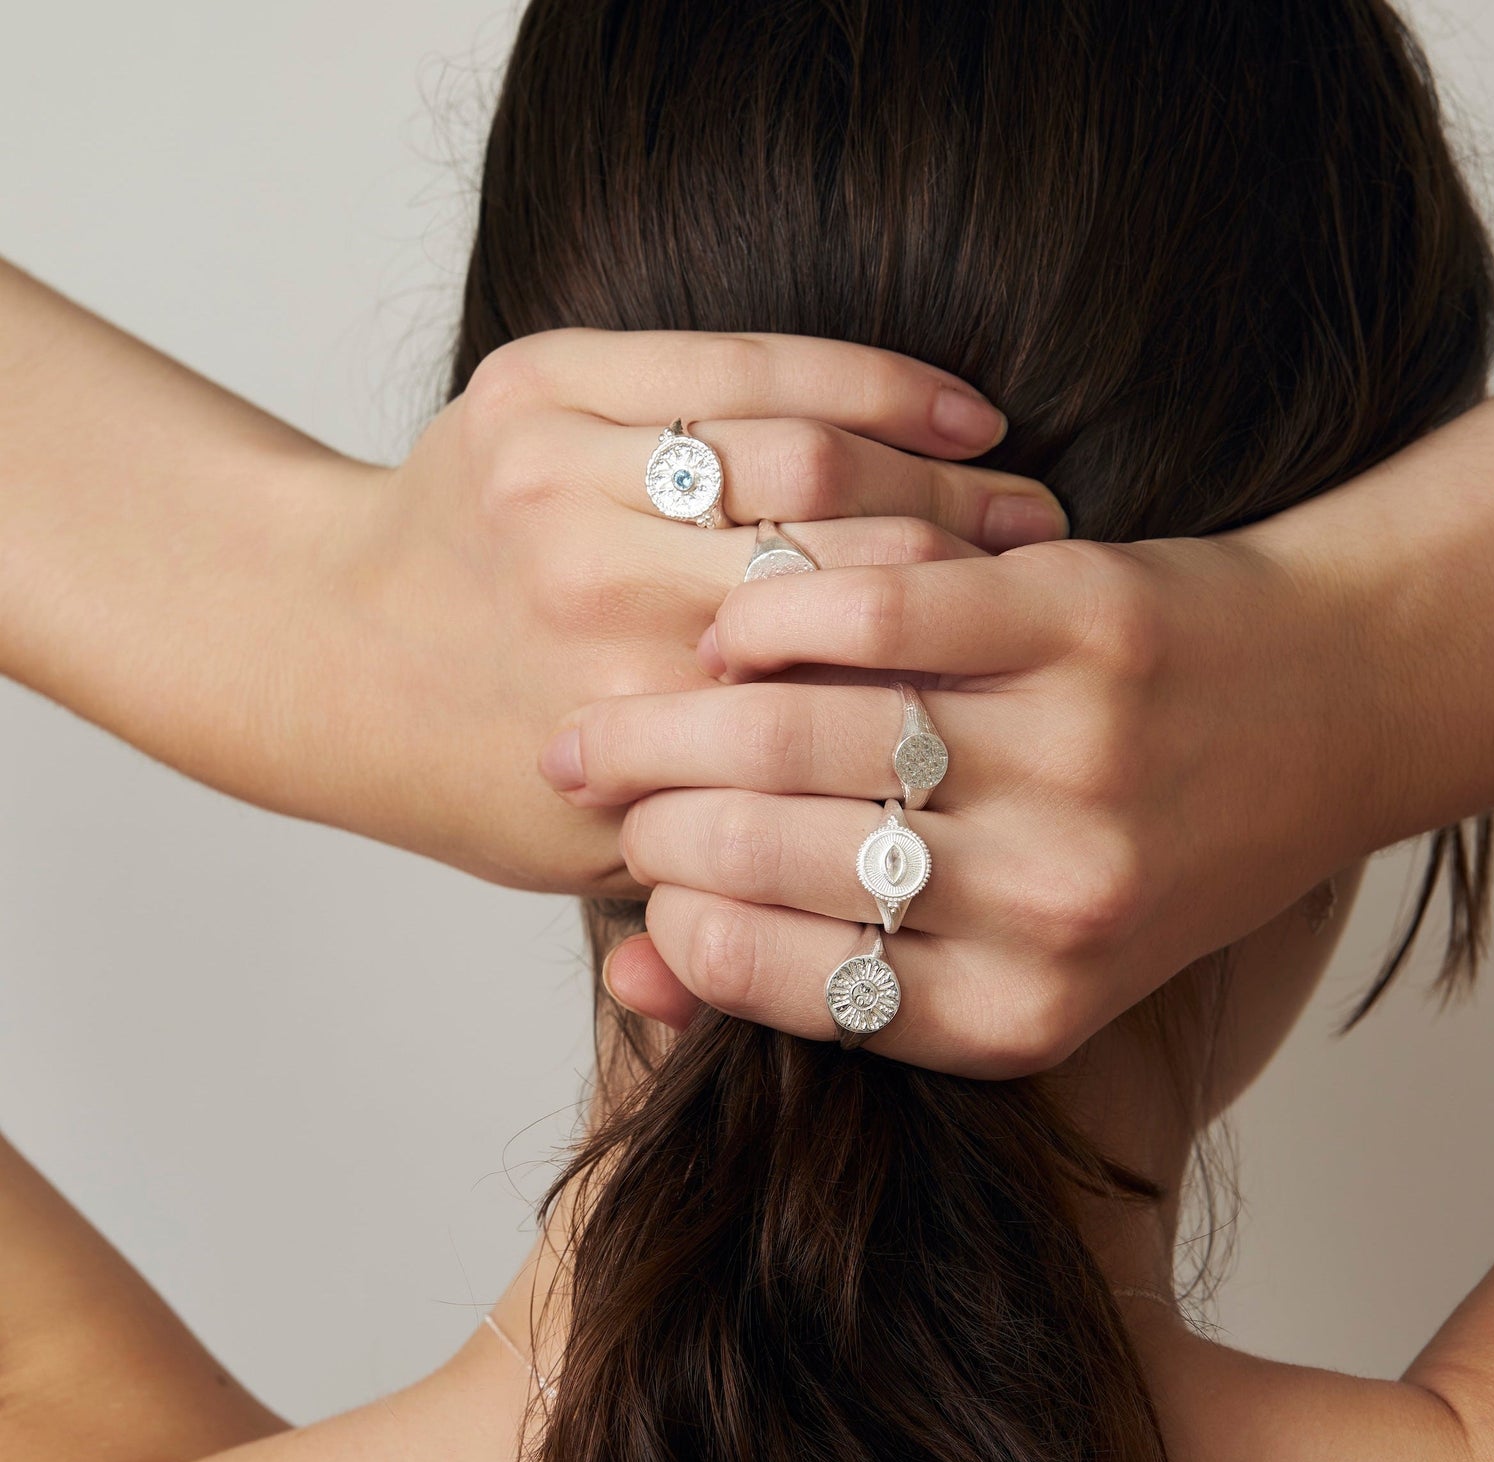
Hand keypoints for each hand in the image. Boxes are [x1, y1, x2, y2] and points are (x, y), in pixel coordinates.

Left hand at [86, 329, 1062, 893]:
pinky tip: (955, 409)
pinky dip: (872, 381)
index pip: (848, 704)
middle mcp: (597, 608)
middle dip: (978, 565)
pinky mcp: (541, 385)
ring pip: (814, 460)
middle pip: (850, 572)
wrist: (319, 642)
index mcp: (628, 741)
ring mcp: (558, 486)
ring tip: (1017, 495)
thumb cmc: (471, 770)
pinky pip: (751, 360)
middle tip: (1054, 572)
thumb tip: (862, 949)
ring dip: (943, 472)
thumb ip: (719, 904)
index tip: (1034, 693)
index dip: (960, 688)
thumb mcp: (585, 873)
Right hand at [542, 530, 1371, 1072]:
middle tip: (598, 765)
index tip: (632, 861)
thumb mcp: (1010, 962)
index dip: (668, 914)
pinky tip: (738, 623)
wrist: (1322, 712)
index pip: (769, 976)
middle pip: (762, 848)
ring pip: (797, 727)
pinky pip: (872, 612)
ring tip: (630, 701)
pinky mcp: (1085, 621)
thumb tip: (637, 982)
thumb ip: (829, 984)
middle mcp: (1050, 900)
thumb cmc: (1144, 850)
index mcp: (1019, 1009)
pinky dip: (778, 610)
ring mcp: (1074, 756)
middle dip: (646, 806)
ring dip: (679, 712)